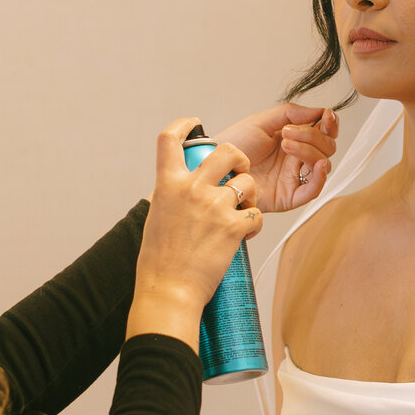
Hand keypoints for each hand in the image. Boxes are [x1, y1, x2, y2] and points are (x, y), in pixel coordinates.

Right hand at [127, 117, 262, 346]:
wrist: (168, 290)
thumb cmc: (160, 261)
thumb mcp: (158, 217)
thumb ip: (173, 196)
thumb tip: (184, 188)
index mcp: (167, 184)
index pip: (169, 140)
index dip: (184, 125)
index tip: (194, 123)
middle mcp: (191, 189)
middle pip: (226, 151)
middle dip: (239, 158)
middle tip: (240, 172)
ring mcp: (213, 206)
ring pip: (247, 183)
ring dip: (249, 196)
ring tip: (241, 214)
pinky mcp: (233, 226)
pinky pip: (255, 215)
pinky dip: (253, 225)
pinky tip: (244, 235)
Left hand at [214, 103, 337, 213]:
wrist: (216, 165)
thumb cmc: (234, 145)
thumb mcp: (262, 122)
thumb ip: (292, 113)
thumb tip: (320, 110)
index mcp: (294, 139)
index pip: (323, 132)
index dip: (330, 124)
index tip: (327, 116)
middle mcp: (297, 158)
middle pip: (327, 148)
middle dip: (313, 136)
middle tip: (289, 133)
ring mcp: (294, 177)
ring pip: (322, 165)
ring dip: (310, 150)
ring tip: (286, 144)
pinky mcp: (289, 196)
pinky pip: (313, 190)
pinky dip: (320, 177)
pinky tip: (318, 165)